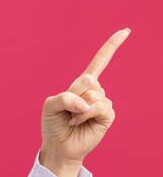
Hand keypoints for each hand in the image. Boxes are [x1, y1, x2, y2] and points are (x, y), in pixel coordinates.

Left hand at [40, 28, 130, 176]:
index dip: (111, 47)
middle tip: (67, 110)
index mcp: (81, 85)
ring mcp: (103, 103)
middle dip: (73, 96)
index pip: (99, 62)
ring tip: (72, 119)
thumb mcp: (50, 106)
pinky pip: (98, 107)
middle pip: (88, 81)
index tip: (126, 31)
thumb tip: (86, 103)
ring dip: (77, 109)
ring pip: (93, 95)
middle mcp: (95, 91)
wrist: (58, 146)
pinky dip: (83, 115)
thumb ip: (64, 98)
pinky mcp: (107, 116)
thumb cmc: (53, 125)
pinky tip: (77, 122)